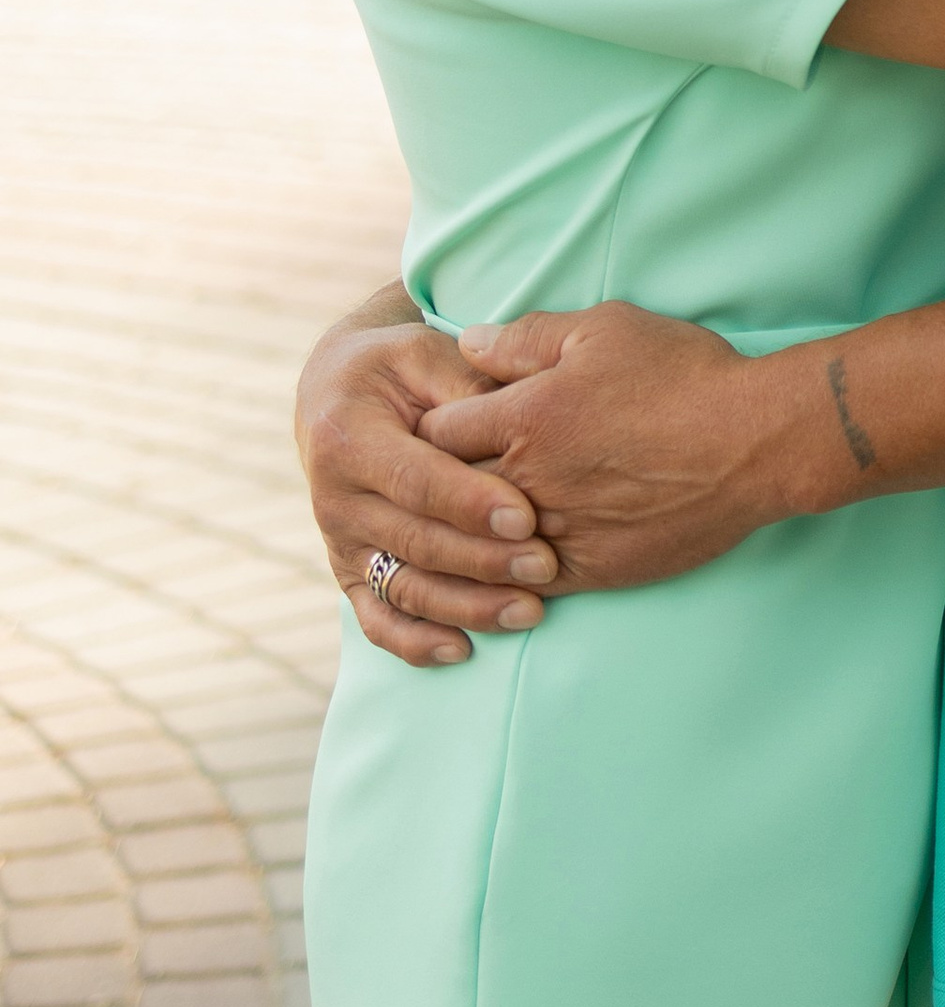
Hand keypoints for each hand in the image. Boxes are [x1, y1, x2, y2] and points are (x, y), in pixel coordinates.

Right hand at [296, 314, 557, 668]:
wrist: (336, 393)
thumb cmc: (398, 368)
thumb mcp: (426, 354)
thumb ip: (469, 389)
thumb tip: (523, 417)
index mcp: (348, 436)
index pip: (416, 480)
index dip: (470, 503)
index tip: (526, 518)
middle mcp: (335, 497)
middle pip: (416, 541)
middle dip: (484, 560)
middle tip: (547, 566)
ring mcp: (340, 542)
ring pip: (404, 588)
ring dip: (467, 607)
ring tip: (530, 612)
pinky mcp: (349, 572)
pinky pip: (377, 619)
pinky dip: (415, 643)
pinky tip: (463, 651)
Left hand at [418, 304, 788, 593]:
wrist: (755, 443)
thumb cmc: (683, 375)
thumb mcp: (604, 330)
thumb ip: (527, 338)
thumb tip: (468, 344)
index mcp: (522, 417)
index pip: (435, 430)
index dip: (433, 423)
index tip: (442, 423)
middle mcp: (529, 480)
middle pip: (448, 492)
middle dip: (438, 483)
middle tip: (439, 477)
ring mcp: (559, 531)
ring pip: (481, 544)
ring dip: (470, 533)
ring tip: (464, 525)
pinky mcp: (593, 570)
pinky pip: (527, 581)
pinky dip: (511, 573)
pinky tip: (510, 563)